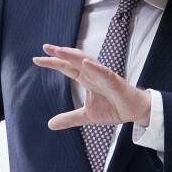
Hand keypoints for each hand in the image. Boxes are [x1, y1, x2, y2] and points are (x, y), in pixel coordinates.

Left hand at [34, 44, 151, 128]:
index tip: (36, 59)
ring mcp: (104, 77)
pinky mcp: (116, 82)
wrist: (135, 112)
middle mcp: (93, 74)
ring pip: (88, 62)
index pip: (67, 68)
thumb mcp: (86, 115)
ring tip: (60, 50)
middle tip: (45, 47)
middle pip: (74, 60)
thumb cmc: (114, 108)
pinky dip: (95, 68)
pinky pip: (105, 73)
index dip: (53, 63)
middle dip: (61, 53)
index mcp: (86, 80)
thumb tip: (50, 124)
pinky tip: (86, 63)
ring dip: (73, 56)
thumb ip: (69, 118)